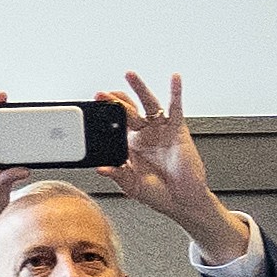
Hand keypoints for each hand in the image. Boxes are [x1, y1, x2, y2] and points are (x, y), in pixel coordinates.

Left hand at [105, 71, 248, 265]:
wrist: (183, 201)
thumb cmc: (159, 194)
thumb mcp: (132, 186)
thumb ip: (118, 174)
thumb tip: (101, 168)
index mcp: (130, 146)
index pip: (114, 124)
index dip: (104, 115)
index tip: (93, 107)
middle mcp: (145, 134)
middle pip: (128, 110)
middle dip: (114, 101)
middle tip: (101, 93)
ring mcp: (161, 130)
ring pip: (148, 104)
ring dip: (139, 88)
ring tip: (129, 75)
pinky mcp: (178, 130)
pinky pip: (176, 108)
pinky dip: (176, 92)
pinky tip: (175, 79)